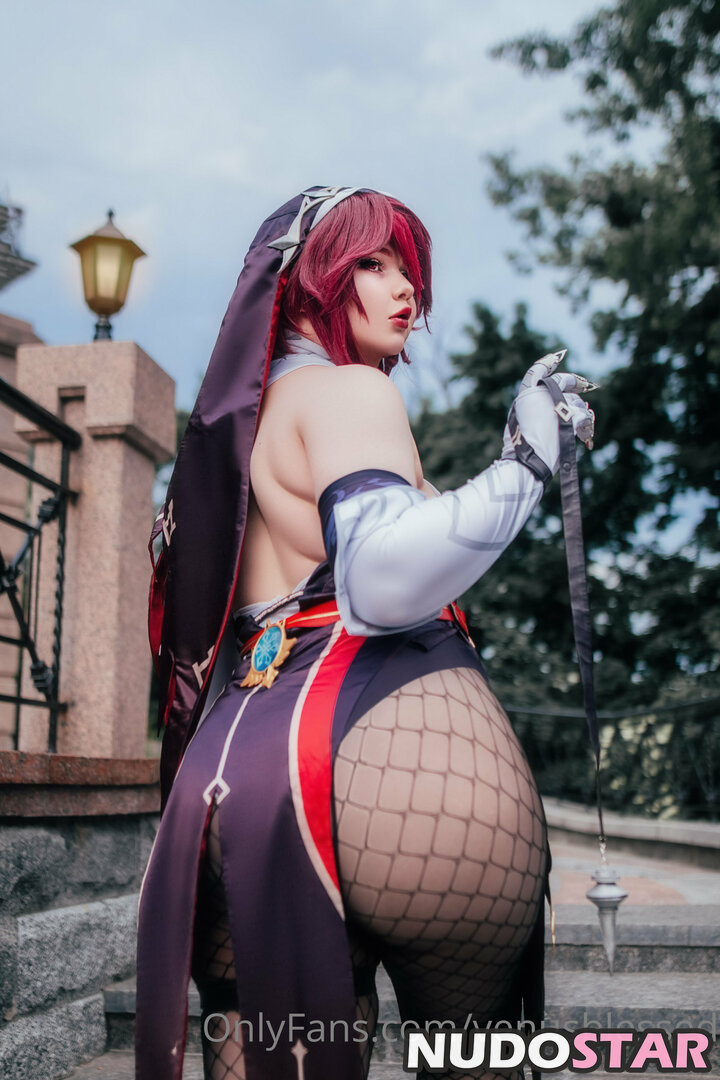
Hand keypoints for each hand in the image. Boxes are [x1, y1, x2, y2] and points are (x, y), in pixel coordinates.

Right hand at [502, 351, 596, 475]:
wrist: (528, 461)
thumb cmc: (521, 447)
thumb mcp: (518, 420)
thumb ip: (532, 405)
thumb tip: (549, 402)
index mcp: (526, 393)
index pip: (537, 370)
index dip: (548, 362)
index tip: (558, 357)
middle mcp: (542, 393)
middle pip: (563, 381)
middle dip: (576, 382)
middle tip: (585, 386)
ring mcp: (557, 403)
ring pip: (577, 402)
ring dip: (580, 412)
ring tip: (580, 427)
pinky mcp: (571, 416)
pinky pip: (584, 417)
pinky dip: (585, 426)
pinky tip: (585, 435)